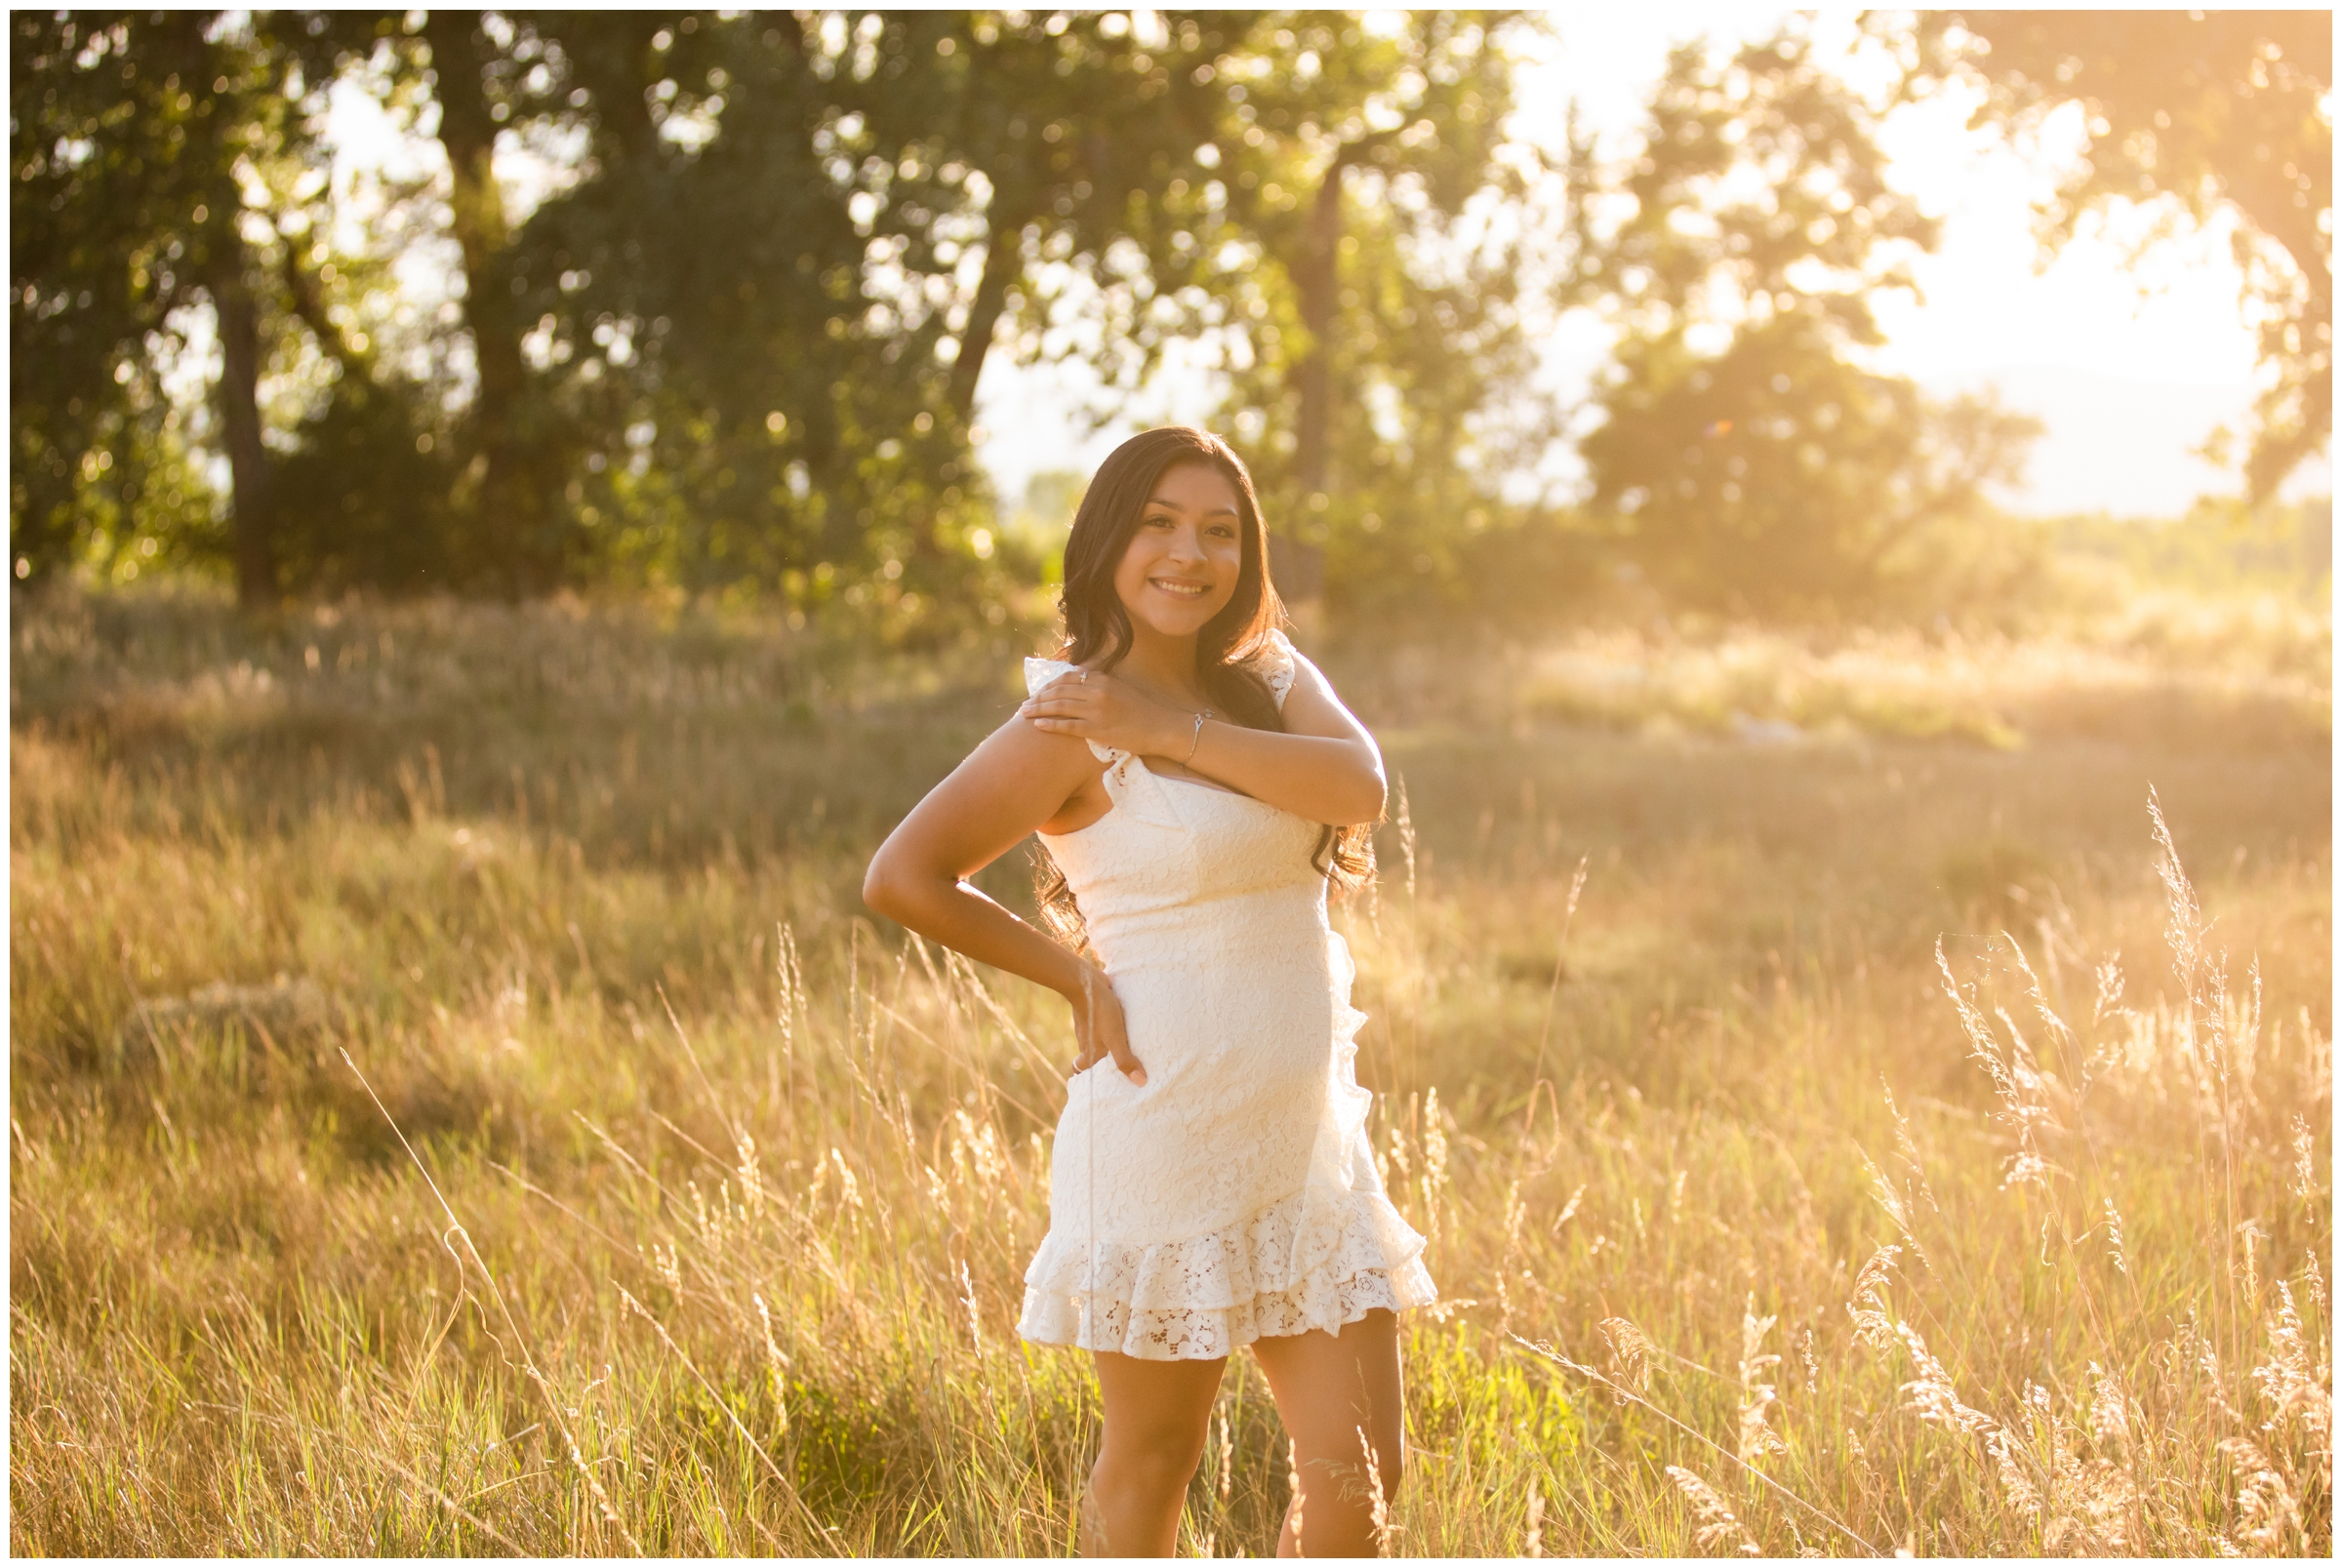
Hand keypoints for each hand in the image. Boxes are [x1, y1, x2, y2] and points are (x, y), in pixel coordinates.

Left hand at [1019, 669, 1188, 758]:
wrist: (1161, 727)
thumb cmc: (1143, 711)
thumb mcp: (1121, 689)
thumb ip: (1101, 686)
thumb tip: (1080, 684)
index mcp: (1102, 679)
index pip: (1067, 679)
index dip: (1048, 685)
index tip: (1038, 692)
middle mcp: (1097, 691)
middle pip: (1059, 691)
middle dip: (1038, 698)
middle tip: (1024, 705)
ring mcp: (1097, 710)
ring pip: (1059, 707)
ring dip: (1038, 709)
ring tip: (1024, 714)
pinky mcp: (1098, 729)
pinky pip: (1068, 726)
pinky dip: (1050, 724)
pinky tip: (1038, 725)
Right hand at [1066, 967, 1146, 1085]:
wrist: (1087, 983)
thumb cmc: (1100, 1013)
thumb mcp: (1115, 1038)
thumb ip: (1125, 1060)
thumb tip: (1140, 1083)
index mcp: (1090, 1051)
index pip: (1081, 1070)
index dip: (1088, 1077)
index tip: (1099, 1082)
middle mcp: (1087, 1041)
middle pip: (1091, 1056)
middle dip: (1102, 1062)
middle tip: (1120, 1067)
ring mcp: (1090, 1026)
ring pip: (1097, 1040)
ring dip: (1108, 1044)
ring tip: (1128, 1046)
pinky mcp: (1096, 1012)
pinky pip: (1102, 1024)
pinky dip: (1110, 1027)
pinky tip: (1124, 1025)